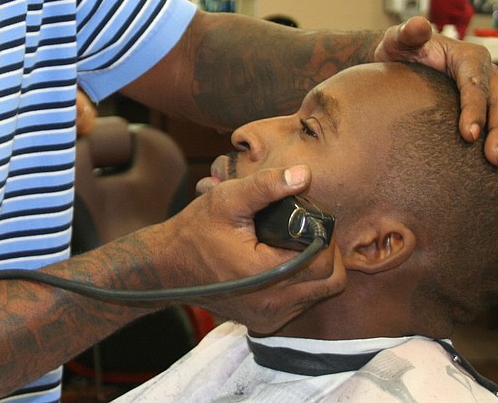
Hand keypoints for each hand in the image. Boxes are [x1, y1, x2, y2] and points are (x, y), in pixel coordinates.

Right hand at [163, 165, 345, 332]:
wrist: (167, 266)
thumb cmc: (195, 230)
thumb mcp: (227, 199)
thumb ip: (266, 186)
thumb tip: (304, 174)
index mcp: (265, 273)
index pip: (324, 262)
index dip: (325, 239)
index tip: (311, 221)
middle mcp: (271, 303)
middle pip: (330, 282)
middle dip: (327, 255)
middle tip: (309, 234)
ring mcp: (268, 317)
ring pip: (318, 296)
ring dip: (316, 272)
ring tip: (296, 247)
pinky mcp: (264, 324)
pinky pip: (300, 306)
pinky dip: (300, 286)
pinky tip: (283, 265)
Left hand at [373, 16, 497, 170]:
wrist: (404, 63)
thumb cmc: (402, 52)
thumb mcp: (399, 40)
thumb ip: (407, 34)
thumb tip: (417, 25)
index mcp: (469, 58)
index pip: (474, 85)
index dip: (473, 110)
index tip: (467, 135)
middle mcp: (489, 75)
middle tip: (494, 158)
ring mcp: (496, 93)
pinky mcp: (496, 110)